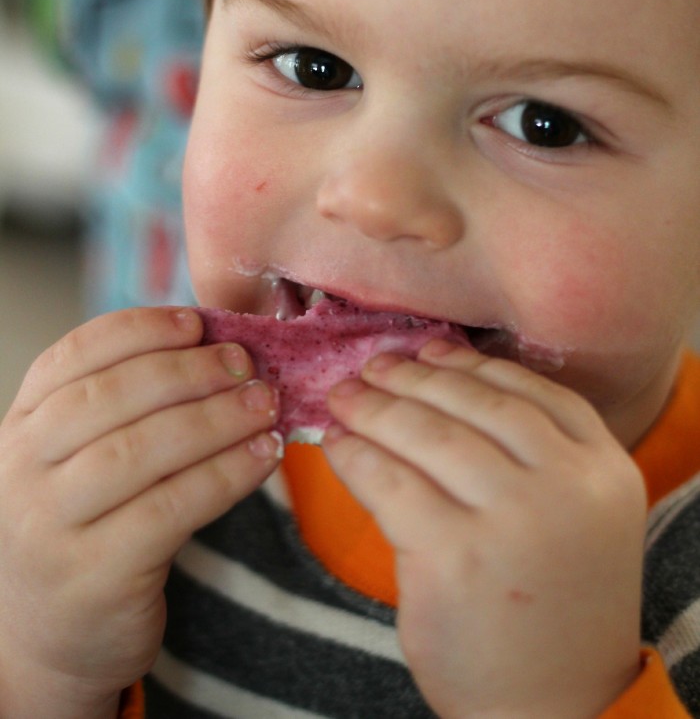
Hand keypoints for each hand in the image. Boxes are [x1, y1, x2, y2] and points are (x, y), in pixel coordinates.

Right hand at [0, 307, 280, 718]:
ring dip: (216, 419)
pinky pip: (171, 509)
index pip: (74, 355)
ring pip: (141, 451)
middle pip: (109, 397)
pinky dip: (226, 475)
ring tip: (266, 404)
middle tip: (246, 364)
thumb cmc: (88, 526)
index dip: (140, 329)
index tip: (196, 322)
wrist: (54, 640)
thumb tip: (217, 345)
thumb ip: (128, 404)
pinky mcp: (94, 575)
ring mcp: (50, 525)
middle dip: (188, 371)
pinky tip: (263, 456)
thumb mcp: (82, 458)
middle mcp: (22, 470)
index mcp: (23, 424)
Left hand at [324, 341, 646, 718]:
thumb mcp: (575, 518)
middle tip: (373, 367)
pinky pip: (390, 483)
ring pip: (428, 437)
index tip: (427, 350)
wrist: (553, 709)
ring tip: (344, 398)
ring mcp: (511, 521)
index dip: (470, 366)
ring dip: (377, 409)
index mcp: (604, 471)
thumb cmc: (554, 604)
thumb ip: (533, 457)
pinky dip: (355, 456)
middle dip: (413, 379)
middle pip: (475, 406)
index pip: (531, 391)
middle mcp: (566, 488)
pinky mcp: (453, 558)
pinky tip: (336, 446)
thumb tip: (438, 381)